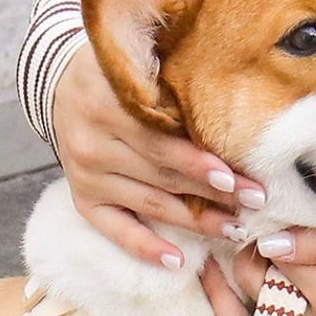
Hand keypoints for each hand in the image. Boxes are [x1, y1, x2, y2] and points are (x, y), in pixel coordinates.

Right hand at [50, 41, 265, 268]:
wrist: (60, 82)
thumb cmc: (116, 69)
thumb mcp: (136, 54)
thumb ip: (169, 69)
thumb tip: (225, 79)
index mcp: (105, 104)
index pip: (159, 141)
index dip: (198, 162)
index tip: (237, 177)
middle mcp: (91, 144)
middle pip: (162, 175)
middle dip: (213, 192)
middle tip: (255, 202)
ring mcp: (85, 176)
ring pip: (150, 204)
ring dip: (195, 221)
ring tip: (235, 230)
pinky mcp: (83, 198)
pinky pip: (116, 229)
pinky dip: (146, 248)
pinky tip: (177, 261)